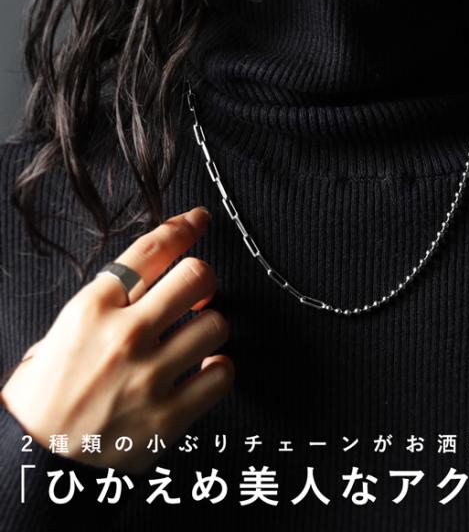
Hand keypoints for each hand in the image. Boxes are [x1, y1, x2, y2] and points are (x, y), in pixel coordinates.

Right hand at [0, 206, 233, 474]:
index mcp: (93, 308)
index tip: (199, 221)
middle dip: (204, 279)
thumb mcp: (65, 330)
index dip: (183, 228)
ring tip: (196, 340)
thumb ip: (110, 300)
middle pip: (196, 277)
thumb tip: (157, 273)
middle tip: (198, 292)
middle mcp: (124, 336)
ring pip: (216, 324)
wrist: (33, 461)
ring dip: (211, 328)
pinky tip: (204, 370)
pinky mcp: (168, 417)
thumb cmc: (48, 391)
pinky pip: (222, 374)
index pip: (151, 250)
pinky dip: (218, 369)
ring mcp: (148, 377)